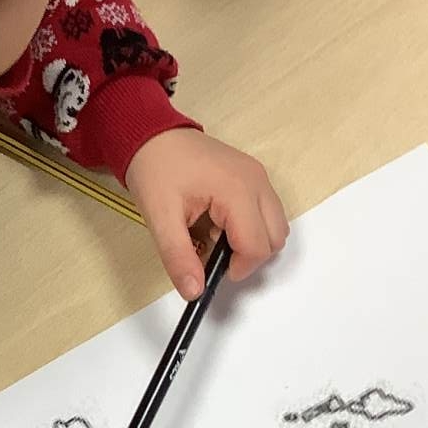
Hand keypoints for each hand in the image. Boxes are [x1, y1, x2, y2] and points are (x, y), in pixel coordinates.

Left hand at [124, 130, 288, 296]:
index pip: (257, 246)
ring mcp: (258, 176)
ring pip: (275, 226)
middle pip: (275, 239)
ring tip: (214, 235)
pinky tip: (219, 222)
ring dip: (251, 242)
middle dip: (248, 256)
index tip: (211, 271)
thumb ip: (179, 258)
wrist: (151, 135)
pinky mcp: (254, 176)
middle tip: (213, 254)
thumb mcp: (160, 219)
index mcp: (237, 190)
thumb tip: (194, 292)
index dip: (237, 268)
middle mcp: (257, 181)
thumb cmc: (155, 171)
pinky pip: (266, 212)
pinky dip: (250, 227)